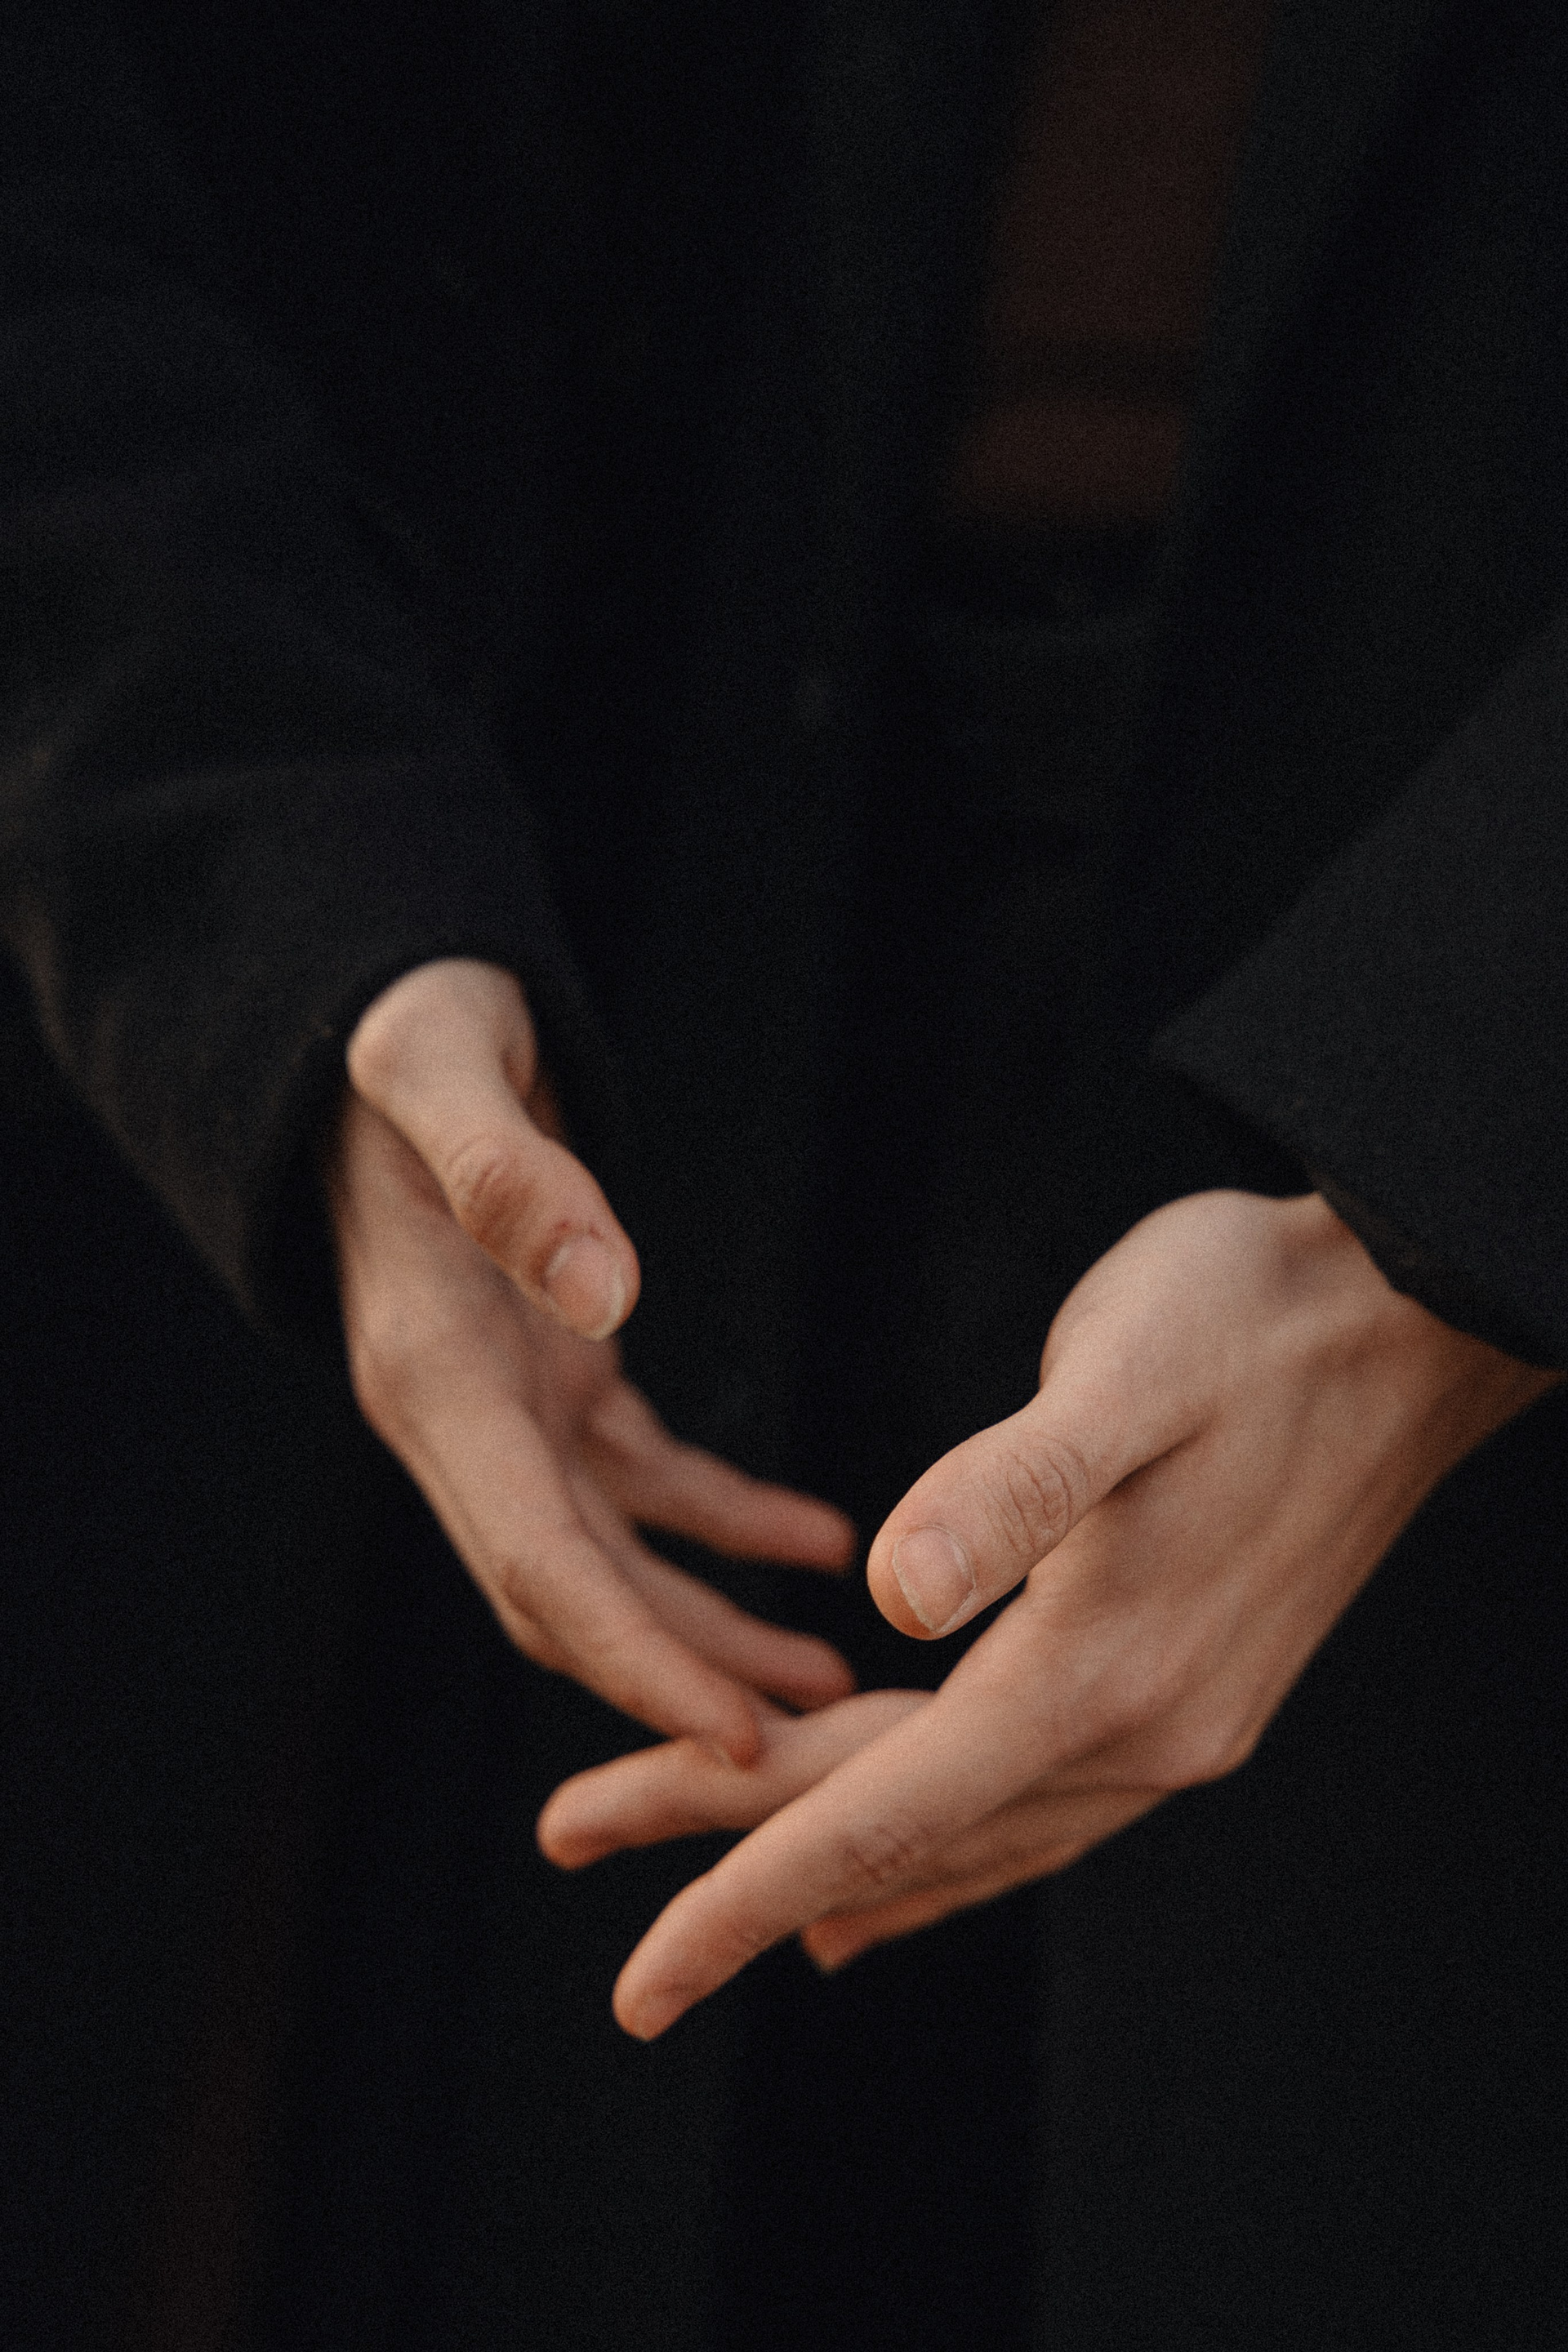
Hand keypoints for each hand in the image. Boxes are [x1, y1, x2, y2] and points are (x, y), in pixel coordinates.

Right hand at [329, 958, 854, 1762]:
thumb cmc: (401, 1030)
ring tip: (828, 1679)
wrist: (361, 1024)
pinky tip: (811, 1541)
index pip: (539, 1562)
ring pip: (608, 1559)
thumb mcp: (439, 1065)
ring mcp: (501, 1403)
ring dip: (706, 1627)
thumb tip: (600, 1287)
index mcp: (435, 1372)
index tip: (737, 1741)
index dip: (639, 1661)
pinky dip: (723, 1520)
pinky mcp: (547, 1373)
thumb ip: (507, 1172)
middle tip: (813, 1750)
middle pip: (572, 1594)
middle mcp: (459, 1416)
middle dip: (681, 1681)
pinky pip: (642, 1480)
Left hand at [537, 1190, 1557, 2033]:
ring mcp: (1176, 1722)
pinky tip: (896, 1867)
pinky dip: (940, 1844)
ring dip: (831, 1855)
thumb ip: (1011, 1488)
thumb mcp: (1125, 1373)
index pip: (884, 1808)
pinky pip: (1032, 1807)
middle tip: (568, 1830)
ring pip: (965, 1828)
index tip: (636, 1977)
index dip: (744, 1886)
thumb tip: (891, 1592)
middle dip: (730, 1847)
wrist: (1408, 1320)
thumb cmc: (1250, 1318)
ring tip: (718, 1898)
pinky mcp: (1189, 1688)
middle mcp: (1143, 1729)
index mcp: (1100, 1665)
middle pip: (899, 1820)